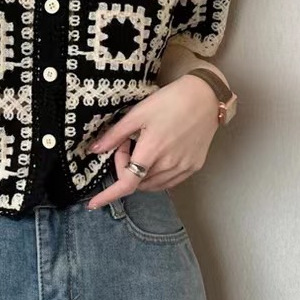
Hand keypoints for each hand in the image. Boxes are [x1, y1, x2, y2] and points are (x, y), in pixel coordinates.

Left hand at [84, 75, 220, 208]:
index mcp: (152, 151)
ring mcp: (183, 168)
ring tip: (144, 146)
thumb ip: (115, 135)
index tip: (94, 203)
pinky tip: (156, 158)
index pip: (127, 184)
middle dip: (125, 168)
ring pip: (152, 184)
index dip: (108, 196)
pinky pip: (169, 181)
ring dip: (141, 174)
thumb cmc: (170, 101)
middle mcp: (168, 164)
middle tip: (127, 143)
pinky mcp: (194, 167)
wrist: (206, 97)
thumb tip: (94, 150)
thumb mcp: (138, 113)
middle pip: (138, 182)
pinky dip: (156, 177)